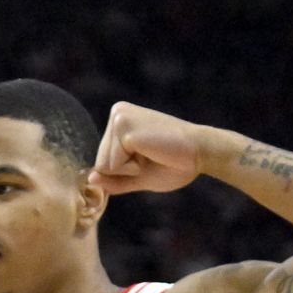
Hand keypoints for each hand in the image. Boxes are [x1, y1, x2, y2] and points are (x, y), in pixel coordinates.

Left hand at [91, 102, 218, 194]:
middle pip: (100, 163)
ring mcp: (119, 118)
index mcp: (119, 120)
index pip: (102, 161)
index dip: (126, 170)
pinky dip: (132, 168)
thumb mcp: (138, 176)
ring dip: (130, 169)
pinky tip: (151, 152)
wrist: (201, 153)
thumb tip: (90, 179)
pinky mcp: (123, 127)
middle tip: (152, 155)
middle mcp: (116, 113)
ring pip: (104, 166)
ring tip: (152, 153)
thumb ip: (114, 179)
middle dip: (126, 170)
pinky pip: (112, 166)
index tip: (149, 157)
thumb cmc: (174, 163)